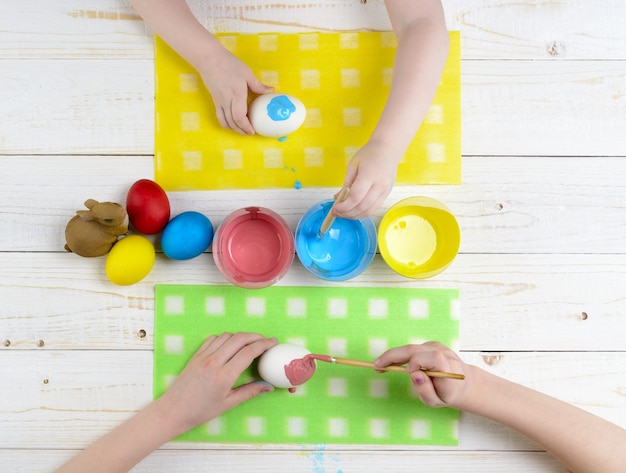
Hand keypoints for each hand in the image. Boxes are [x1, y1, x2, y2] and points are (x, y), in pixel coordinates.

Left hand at [157, 332, 276, 432]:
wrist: (173, 410)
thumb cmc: (200, 411)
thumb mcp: (228, 404)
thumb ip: (250, 392)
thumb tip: (268, 386)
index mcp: (224, 375)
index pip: (249, 352)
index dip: (264, 344)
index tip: (273, 342)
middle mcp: (214, 362)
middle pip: (239, 338)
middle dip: (255, 336)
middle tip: (265, 339)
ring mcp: (203, 356)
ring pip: (226, 336)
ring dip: (240, 336)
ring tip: (249, 342)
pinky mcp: (196, 355)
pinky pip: (213, 339)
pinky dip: (225, 338)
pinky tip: (229, 345)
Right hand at [198, 49, 272, 134]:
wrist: (209, 59)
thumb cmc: (229, 64)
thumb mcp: (247, 74)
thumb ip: (258, 85)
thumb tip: (271, 91)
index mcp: (236, 94)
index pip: (239, 116)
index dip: (246, 126)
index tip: (253, 131)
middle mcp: (227, 101)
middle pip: (233, 123)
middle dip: (242, 131)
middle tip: (251, 133)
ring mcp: (219, 102)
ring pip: (225, 122)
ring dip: (234, 129)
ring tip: (243, 130)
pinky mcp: (215, 101)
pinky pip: (220, 117)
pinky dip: (226, 124)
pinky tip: (233, 123)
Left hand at [332, 141, 397, 218]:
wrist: (388, 150)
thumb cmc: (369, 154)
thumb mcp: (353, 165)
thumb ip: (346, 183)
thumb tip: (338, 198)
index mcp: (369, 176)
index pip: (355, 197)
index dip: (344, 206)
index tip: (334, 208)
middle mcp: (379, 185)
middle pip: (362, 207)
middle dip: (347, 213)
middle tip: (336, 213)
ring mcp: (385, 191)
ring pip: (369, 211)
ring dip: (354, 216)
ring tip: (344, 214)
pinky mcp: (386, 195)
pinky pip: (374, 209)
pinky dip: (362, 213)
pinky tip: (354, 211)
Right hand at [374, 341, 470, 408]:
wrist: (462, 383)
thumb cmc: (447, 394)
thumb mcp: (437, 401)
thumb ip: (425, 390)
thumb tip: (414, 374)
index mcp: (449, 370)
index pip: (434, 359)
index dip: (418, 362)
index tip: (408, 372)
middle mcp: (445, 355)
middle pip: (416, 349)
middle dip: (394, 355)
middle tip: (376, 365)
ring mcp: (439, 347)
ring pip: (412, 348)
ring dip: (395, 355)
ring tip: (381, 366)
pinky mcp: (433, 345)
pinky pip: (414, 349)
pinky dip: (402, 355)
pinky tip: (396, 364)